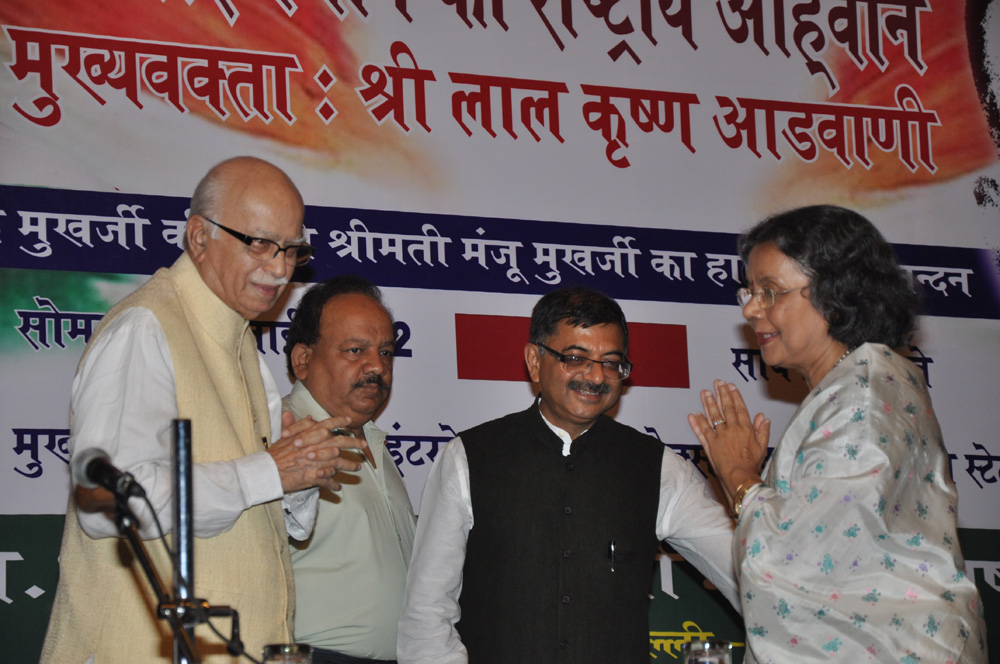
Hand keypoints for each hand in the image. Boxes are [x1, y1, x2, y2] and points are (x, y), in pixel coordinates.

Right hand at [267, 411, 367, 491]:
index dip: (339, 422)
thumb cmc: (273, 455)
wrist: (266, 472)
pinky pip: (328, 481)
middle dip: (354, 443)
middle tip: (364, 445)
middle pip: (339, 443)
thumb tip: (308, 416)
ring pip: (338, 463)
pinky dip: (334, 485)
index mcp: (308, 435)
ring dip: (349, 466)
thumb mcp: (283, 437)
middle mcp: (315, 446)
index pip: (327, 424)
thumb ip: (296, 425)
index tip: (349, 421)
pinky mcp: (313, 477)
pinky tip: (338, 487)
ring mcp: (315, 462)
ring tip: (357, 469)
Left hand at [687, 380, 769, 500]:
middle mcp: (731, 429)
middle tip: (717, 383)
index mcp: (745, 428)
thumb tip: (764, 417)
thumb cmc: (752, 463)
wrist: (739, 476)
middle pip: (725, 408)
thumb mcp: (762, 446)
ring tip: (705, 393)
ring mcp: (719, 436)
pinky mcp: (709, 444)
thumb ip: (763, 430)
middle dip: (721, 394)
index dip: (735, 396)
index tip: (731, 386)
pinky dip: (697, 423)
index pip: (739, 408)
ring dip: (708, 403)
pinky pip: (702, 431)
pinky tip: (694, 414)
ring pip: (712, 416)